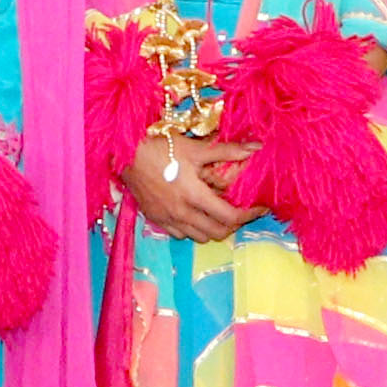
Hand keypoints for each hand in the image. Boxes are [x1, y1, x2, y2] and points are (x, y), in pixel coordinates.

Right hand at [129, 130, 251, 244]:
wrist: (126, 154)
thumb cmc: (162, 148)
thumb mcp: (196, 148)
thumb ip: (227, 151)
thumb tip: (255, 148)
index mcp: (195, 196)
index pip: (230, 217)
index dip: (249, 215)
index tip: (260, 208)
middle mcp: (182, 213)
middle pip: (217, 233)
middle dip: (234, 225)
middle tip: (241, 211)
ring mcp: (168, 219)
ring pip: (199, 237)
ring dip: (213, 229)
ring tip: (218, 214)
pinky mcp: (156, 219)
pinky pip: (180, 234)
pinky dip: (193, 229)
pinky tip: (195, 214)